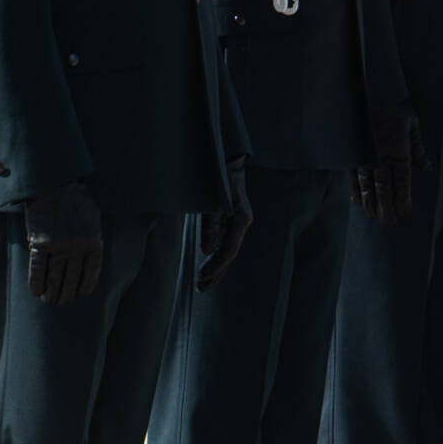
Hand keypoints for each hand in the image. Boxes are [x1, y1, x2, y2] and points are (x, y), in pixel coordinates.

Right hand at [23, 181, 104, 305]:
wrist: (53, 184)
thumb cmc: (75, 196)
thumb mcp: (93, 216)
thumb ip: (93, 235)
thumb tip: (92, 254)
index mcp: (94, 241)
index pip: (92, 271)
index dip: (86, 285)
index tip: (81, 294)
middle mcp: (77, 248)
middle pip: (72, 278)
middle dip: (67, 293)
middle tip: (62, 302)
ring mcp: (58, 247)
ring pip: (55, 277)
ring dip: (52, 292)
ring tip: (49, 301)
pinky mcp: (39, 244)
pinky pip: (37, 270)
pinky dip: (36, 282)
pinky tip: (35, 292)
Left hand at [195, 160, 253, 290]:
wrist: (227, 155)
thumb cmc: (220, 176)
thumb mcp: (213, 201)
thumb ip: (210, 225)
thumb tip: (207, 250)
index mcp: (241, 219)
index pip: (229, 251)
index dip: (215, 267)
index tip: (200, 279)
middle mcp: (242, 221)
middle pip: (230, 254)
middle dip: (216, 273)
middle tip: (200, 288)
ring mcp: (237, 218)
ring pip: (228, 249)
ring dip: (216, 266)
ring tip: (203, 282)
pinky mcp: (230, 215)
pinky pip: (224, 240)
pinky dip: (216, 253)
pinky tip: (208, 260)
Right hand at [356, 109, 426, 224]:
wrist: (368, 89)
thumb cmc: (395, 105)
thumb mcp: (412, 123)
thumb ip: (418, 148)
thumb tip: (428, 168)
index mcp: (398, 148)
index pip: (402, 180)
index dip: (403, 199)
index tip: (405, 213)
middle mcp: (380, 154)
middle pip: (384, 187)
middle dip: (387, 207)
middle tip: (390, 223)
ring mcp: (364, 154)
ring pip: (367, 185)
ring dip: (371, 203)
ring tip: (375, 218)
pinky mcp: (352, 152)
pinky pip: (353, 176)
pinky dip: (355, 190)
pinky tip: (358, 203)